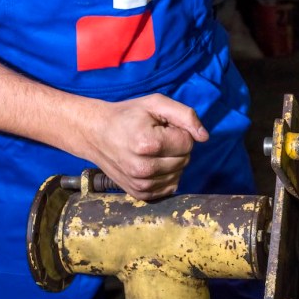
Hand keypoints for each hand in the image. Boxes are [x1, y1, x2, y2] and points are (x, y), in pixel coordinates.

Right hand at [80, 94, 208, 199]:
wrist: (94, 134)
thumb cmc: (127, 116)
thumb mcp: (155, 104)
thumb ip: (185, 115)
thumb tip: (204, 137)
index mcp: (148, 144)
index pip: (188, 143)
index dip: (179, 132)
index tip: (162, 128)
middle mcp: (144, 169)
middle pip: (185, 159)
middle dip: (177, 147)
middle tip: (157, 138)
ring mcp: (141, 184)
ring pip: (179, 174)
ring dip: (172, 161)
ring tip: (153, 151)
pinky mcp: (139, 194)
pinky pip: (169, 187)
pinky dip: (166, 175)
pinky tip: (152, 164)